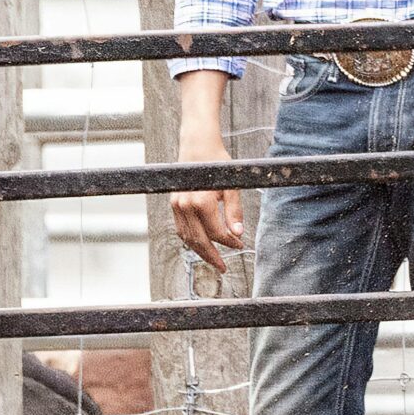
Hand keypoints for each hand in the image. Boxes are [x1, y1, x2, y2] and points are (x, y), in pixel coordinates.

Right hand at [172, 114, 243, 273]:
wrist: (197, 146)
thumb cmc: (217, 164)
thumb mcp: (232, 187)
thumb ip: (234, 212)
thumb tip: (237, 234)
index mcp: (202, 202)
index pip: (217, 233)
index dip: (230, 242)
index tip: (241, 245)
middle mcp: (185, 206)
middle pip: (200, 240)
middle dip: (213, 256)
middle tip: (223, 268)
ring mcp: (176, 206)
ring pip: (188, 237)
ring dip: (200, 251)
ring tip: (213, 260)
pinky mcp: (173, 204)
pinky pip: (181, 229)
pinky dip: (190, 240)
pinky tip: (200, 245)